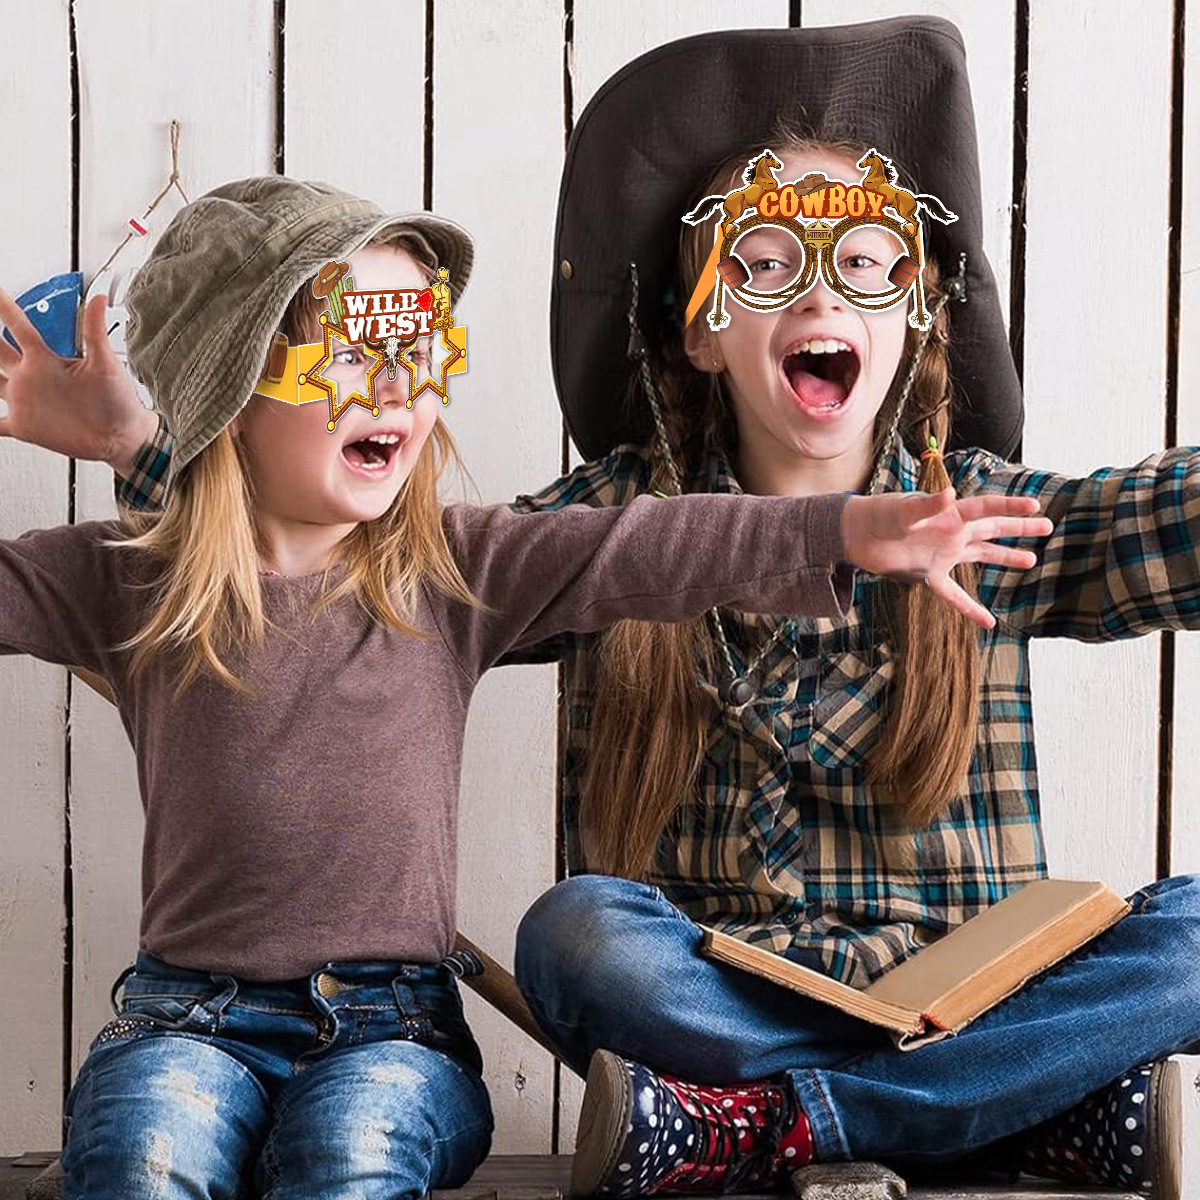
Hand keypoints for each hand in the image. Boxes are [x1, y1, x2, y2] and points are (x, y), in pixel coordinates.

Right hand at [0, 284, 158, 474]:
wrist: (122, 436)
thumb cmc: (118, 400)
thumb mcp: (106, 363)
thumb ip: (95, 331)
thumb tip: (100, 298)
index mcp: (45, 360)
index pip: (17, 326)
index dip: (3, 307)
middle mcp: (31, 377)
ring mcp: (24, 401)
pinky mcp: (24, 426)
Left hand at [840, 487, 1053, 629]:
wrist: (855, 536)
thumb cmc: (878, 515)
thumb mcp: (903, 511)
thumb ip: (926, 506)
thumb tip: (950, 495)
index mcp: (949, 514)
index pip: (986, 508)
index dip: (1010, 507)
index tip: (1035, 507)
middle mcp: (951, 532)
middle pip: (992, 529)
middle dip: (1019, 529)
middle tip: (1048, 527)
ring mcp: (942, 553)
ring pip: (980, 555)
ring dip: (1004, 557)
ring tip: (1031, 561)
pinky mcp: (928, 574)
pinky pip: (954, 594)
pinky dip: (970, 608)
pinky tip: (988, 622)